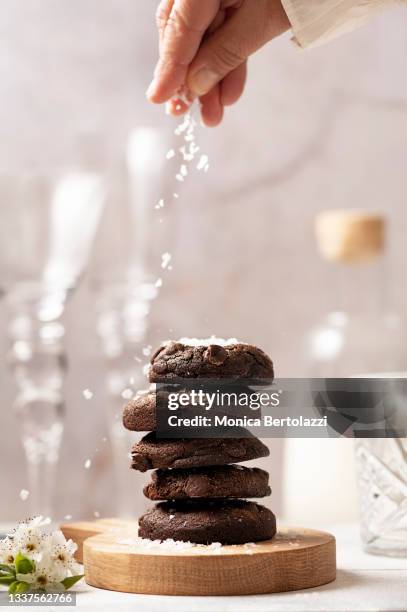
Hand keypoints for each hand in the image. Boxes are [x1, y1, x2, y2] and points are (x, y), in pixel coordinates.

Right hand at [147, 0, 289, 125]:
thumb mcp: (263, 20)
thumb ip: (226, 52)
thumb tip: (195, 85)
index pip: (178, 28)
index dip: (169, 67)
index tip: (158, 97)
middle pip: (184, 34)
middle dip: (188, 77)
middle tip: (183, 112)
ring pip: (203, 39)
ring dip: (209, 78)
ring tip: (213, 115)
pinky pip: (222, 32)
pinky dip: (226, 62)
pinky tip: (228, 92)